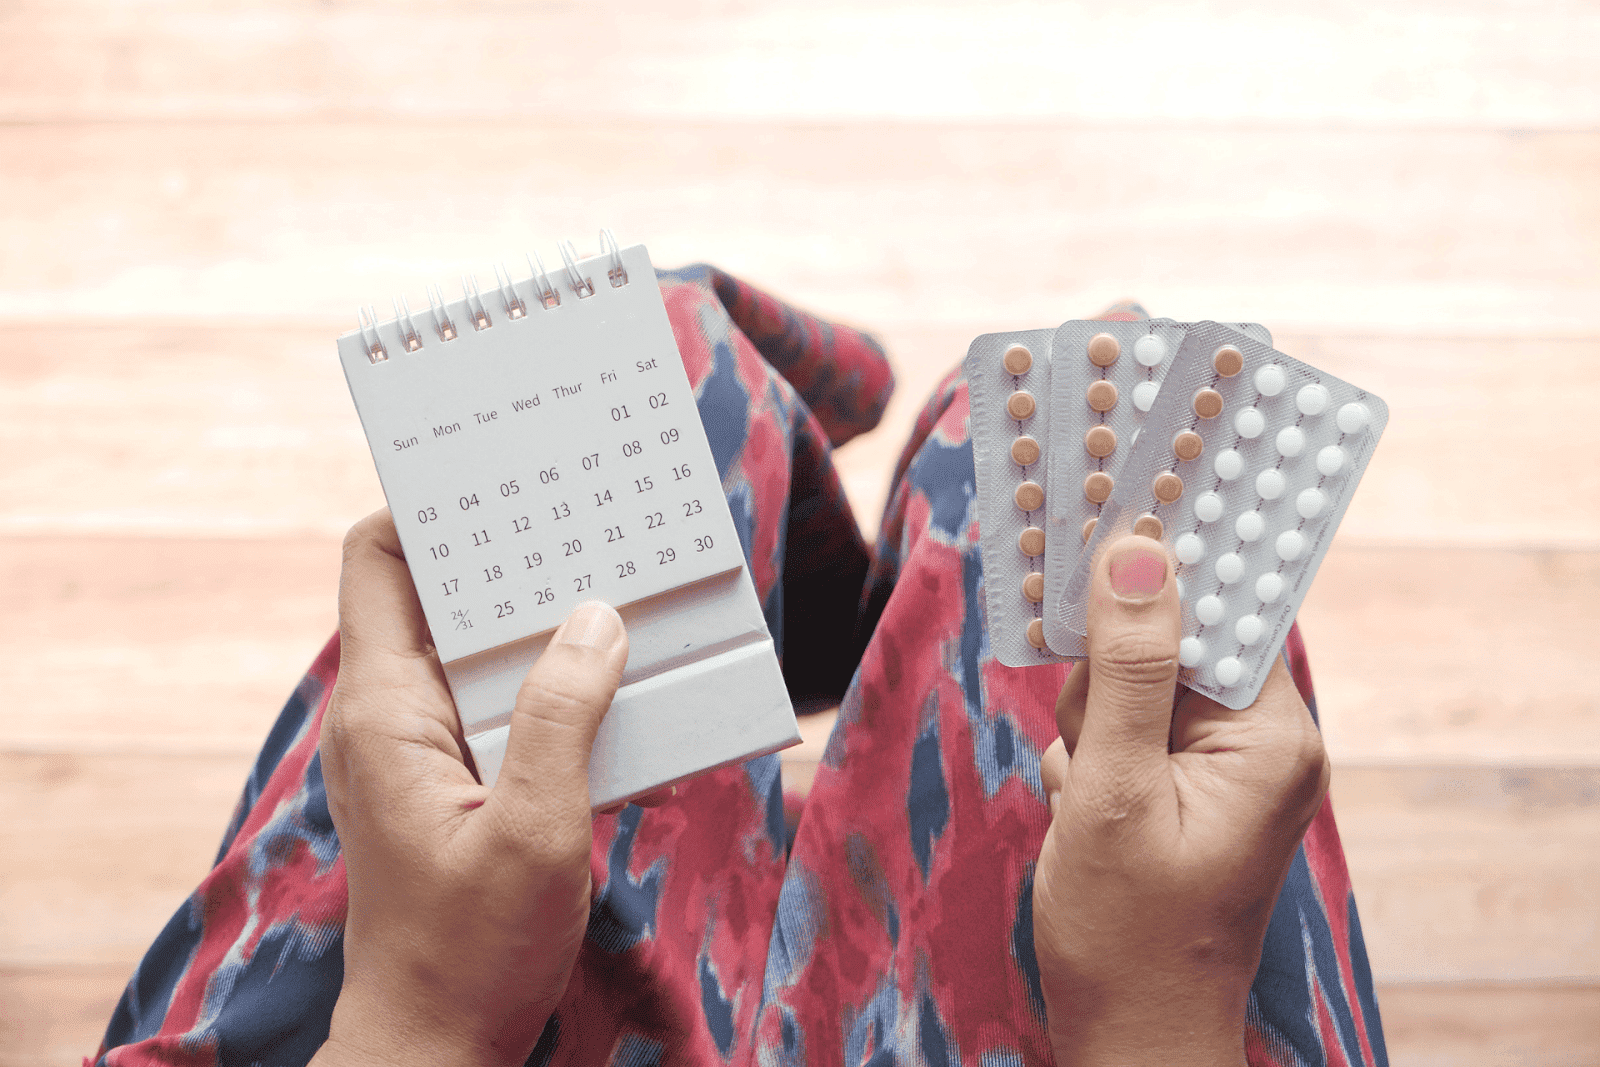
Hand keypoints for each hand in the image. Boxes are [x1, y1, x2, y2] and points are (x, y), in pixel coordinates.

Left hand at [311, 510, 633, 1066]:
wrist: (436, 1044)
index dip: (426, 506)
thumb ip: (564, 717)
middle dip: (512, 555)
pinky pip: (503, 702)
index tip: (500, 476)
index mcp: (385, 708)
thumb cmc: (473, 951)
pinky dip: (554, 683)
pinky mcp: (456, 780)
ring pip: (479, 649)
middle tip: (589, 518)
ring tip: (620, 592)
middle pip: (438, 593)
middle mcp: (392, 714)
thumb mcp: (537, 831)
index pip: (375, 561)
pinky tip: (619, 690)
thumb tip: (597, 617)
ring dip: (545, 623)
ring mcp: (422, 748)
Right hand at [1032, 536, 1329, 1066]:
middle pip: (1168, 637)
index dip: (1164, 565)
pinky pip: (1124, 723)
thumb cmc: (1128, 934)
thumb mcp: (1115, 792)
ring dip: (1089, 725)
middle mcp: (1261, 740)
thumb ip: (1127, 668)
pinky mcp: (1184, 783)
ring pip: (1131, 680)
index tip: (1108, 517)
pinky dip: (1090, 753)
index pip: (1226, 605)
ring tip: (1088, 798)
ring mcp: (1221, 764)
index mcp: (1273, 736)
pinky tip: (1087, 809)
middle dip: (1107, 681)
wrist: (1128, 1032)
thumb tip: (1138, 549)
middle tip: (1093, 749)